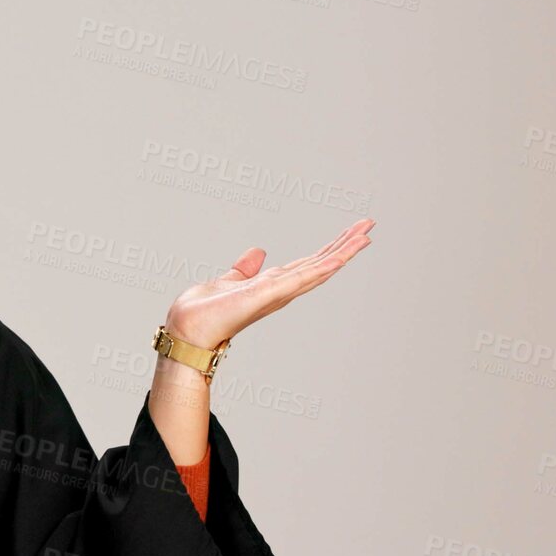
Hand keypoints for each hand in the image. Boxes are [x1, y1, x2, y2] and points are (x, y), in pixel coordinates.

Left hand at [163, 218, 375, 348]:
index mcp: (273, 286)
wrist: (186, 330)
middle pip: (321, 263)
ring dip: (343, 251)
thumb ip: (245, 269)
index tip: (351, 233)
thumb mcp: (229, 282)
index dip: (330, 248)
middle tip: (369, 225)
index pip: (309, 263)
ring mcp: (277, 293)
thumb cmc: (204, 313)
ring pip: (319, 269)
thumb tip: (258, 252)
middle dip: (345, 245)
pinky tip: (340, 256)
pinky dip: (322, 267)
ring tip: (366, 234)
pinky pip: (301, 278)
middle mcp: (280, 291)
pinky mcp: (267, 294)